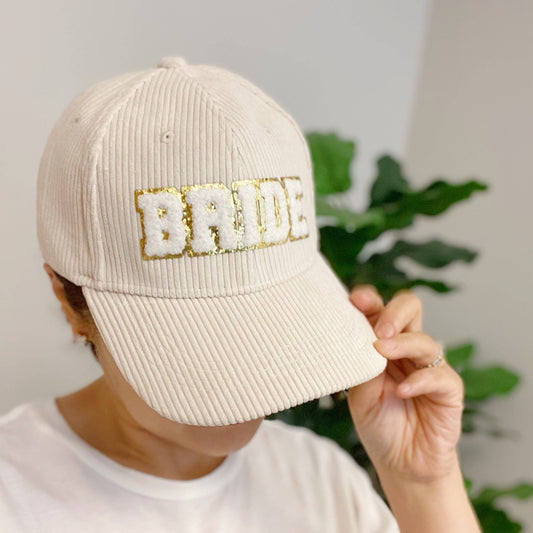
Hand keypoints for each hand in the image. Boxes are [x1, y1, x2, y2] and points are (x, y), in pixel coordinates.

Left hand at [347, 286, 464, 482]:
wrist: (401, 463)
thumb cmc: (379, 423)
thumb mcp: (360, 395)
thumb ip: (362, 367)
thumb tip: (359, 341)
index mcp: (382, 343)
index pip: (379, 310)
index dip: (369, 301)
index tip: (354, 300)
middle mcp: (407, 349)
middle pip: (410, 308)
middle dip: (394, 311)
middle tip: (378, 328)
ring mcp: (429, 366)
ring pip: (424, 340)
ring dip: (403, 343)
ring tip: (382, 351)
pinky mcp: (449, 388)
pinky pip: (438, 375)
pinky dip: (419, 381)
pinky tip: (402, 391)